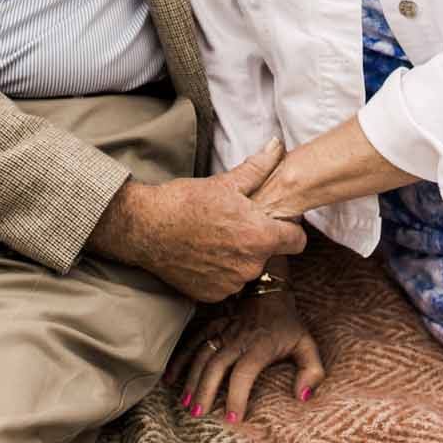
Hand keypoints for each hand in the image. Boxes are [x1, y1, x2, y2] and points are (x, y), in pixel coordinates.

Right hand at [87, 138, 306, 302]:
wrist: (145, 227)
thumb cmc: (185, 202)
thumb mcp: (225, 182)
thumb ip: (259, 168)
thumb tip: (277, 146)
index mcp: (259, 236)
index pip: (298, 241)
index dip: (289, 229)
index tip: (275, 221)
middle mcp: (250, 266)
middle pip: (270, 254)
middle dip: (258, 241)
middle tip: (234, 224)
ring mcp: (231, 284)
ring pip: (247, 270)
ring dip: (238, 258)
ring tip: (215, 238)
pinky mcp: (212, 296)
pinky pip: (227, 284)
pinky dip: (219, 272)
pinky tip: (203, 254)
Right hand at [167, 288, 325, 422]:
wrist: (270, 291)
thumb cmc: (289, 326)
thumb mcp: (308, 346)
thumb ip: (312, 372)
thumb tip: (303, 397)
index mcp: (260, 346)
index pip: (244, 372)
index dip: (237, 395)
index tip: (233, 418)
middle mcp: (238, 339)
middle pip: (217, 366)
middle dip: (206, 391)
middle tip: (198, 414)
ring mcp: (223, 332)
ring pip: (202, 356)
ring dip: (192, 379)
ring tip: (186, 403)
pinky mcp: (213, 327)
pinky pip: (192, 342)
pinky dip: (180, 359)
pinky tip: (170, 378)